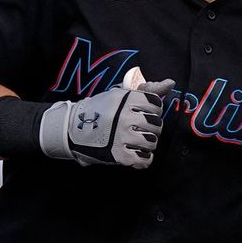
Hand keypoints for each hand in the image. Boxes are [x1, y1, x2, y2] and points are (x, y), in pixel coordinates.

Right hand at [39, 78, 173, 168]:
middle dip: (151, 128)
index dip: (152, 110)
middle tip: (140, 129)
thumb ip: (146, 89)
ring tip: (138, 142)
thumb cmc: (99, 110)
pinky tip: (137, 154)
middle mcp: (124, 116)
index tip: (143, 113)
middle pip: (156, 124)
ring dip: (147, 144)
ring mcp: (121, 136)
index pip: (155, 104)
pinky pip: (144, 159)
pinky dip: (143, 159)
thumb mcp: (120, 94)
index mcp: (125, 99)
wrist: (71, 129)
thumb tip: (170, 83)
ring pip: (152, 142)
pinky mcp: (119, 155)